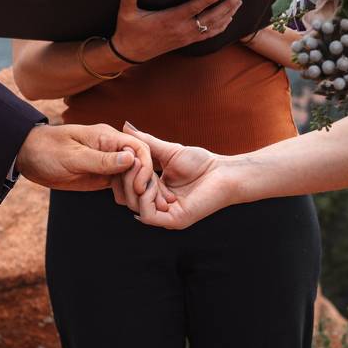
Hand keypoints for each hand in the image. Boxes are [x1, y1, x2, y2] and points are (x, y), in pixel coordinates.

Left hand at [16, 123, 154, 192]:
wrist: (29, 156)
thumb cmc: (47, 150)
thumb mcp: (73, 157)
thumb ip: (102, 160)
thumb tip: (131, 159)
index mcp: (107, 137)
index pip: (138, 148)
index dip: (144, 167)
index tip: (139, 186)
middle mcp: (112, 148)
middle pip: (140, 163)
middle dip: (146, 183)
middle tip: (145, 204)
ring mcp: (108, 162)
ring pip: (133, 175)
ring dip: (139, 191)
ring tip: (140, 208)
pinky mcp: (102, 175)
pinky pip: (122, 183)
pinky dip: (128, 194)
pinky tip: (127, 204)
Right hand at [110, 0, 243, 62]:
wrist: (131, 53)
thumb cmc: (129, 32)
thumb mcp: (127, 15)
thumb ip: (128, 1)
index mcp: (170, 20)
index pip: (192, 9)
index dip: (207, 1)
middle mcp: (182, 29)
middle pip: (210, 17)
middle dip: (226, 5)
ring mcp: (186, 37)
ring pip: (213, 26)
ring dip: (227, 15)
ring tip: (238, 4)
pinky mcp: (187, 41)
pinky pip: (208, 35)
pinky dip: (221, 27)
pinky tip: (228, 20)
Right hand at [119, 123, 242, 228]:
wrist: (224, 172)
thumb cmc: (201, 163)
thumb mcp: (166, 150)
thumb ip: (145, 142)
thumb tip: (125, 127)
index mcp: (154, 192)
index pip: (127, 186)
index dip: (123, 172)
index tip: (125, 154)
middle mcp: (157, 206)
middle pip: (127, 197)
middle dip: (128, 177)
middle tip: (135, 162)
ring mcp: (165, 215)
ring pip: (135, 206)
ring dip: (138, 185)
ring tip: (148, 171)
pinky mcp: (174, 221)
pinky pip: (147, 215)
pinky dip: (146, 198)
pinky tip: (154, 184)